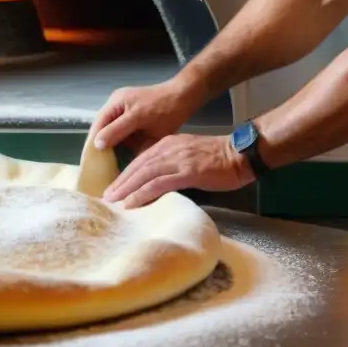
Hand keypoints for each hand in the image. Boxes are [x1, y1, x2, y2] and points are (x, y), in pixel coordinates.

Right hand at [90, 77, 205, 154]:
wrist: (185, 97)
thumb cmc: (167, 110)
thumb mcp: (140, 121)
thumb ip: (118, 132)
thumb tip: (97, 145)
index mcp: (115, 104)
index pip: (97, 128)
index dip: (92, 145)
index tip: (91, 165)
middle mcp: (115, 105)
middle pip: (101, 130)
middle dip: (99, 148)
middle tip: (97, 168)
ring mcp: (122, 109)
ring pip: (109, 131)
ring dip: (108, 146)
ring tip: (105, 165)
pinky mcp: (130, 115)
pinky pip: (119, 130)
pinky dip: (118, 142)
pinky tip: (119, 155)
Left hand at [101, 134, 254, 207]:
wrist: (241, 154)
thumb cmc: (217, 158)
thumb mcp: (187, 155)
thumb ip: (171, 163)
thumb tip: (156, 180)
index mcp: (167, 144)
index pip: (139, 160)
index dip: (125, 174)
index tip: (114, 187)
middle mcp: (168, 149)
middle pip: (137, 167)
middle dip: (120, 182)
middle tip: (106, 197)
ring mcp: (177, 160)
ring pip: (144, 174)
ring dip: (127, 189)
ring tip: (113, 201)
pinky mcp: (187, 172)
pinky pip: (159, 184)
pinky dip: (143, 193)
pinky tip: (132, 202)